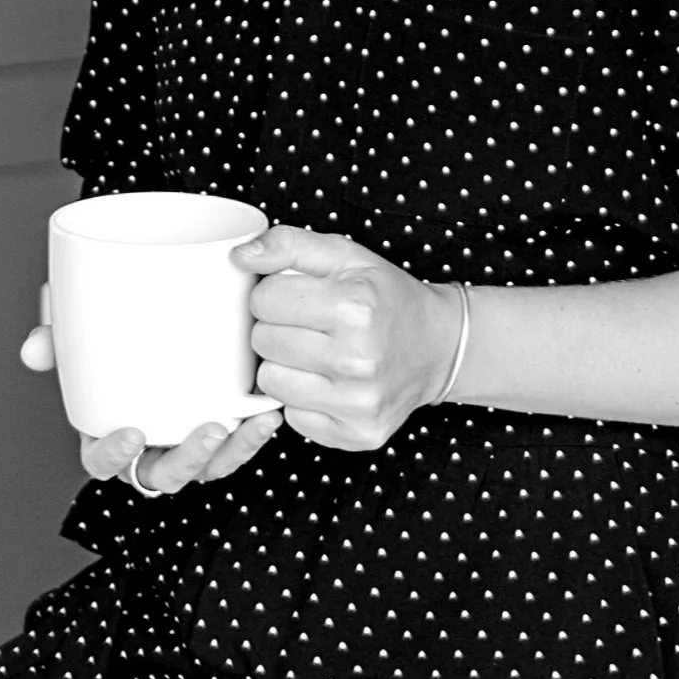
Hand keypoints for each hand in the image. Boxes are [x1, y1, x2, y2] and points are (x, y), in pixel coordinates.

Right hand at [18, 298, 284, 490]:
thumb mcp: (79, 331)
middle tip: (210, 427)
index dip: (114, 456)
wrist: (159, 314)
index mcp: (107, 432)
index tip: (132, 433)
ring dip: (230, 451)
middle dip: (189, 458)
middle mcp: (148, 447)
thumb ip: (56, 336)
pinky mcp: (220, 431)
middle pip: (163, 475)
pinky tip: (267, 411)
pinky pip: (237, 448)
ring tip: (249, 422)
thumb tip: (35, 347)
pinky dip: (254, 434)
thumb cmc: (111, 334)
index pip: (101, 463)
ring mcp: (184, 442)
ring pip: (207, 467)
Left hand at [234, 223, 461, 451]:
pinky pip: (293, 417)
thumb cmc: (386, 297)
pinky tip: (328, 382)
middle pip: (263, 342)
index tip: (297, 296)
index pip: (264, 300)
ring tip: (314, 353)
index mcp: (354, 307)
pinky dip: (303, 399)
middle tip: (307, 324)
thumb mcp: (345, 255)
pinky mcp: (357, 434)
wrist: (437, 347)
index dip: (274, 293)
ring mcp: (358, 403)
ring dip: (284, 365)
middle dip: (276, 328)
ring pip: (271, 383)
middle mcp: (358, 360)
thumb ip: (289, 244)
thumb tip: (240, 256)